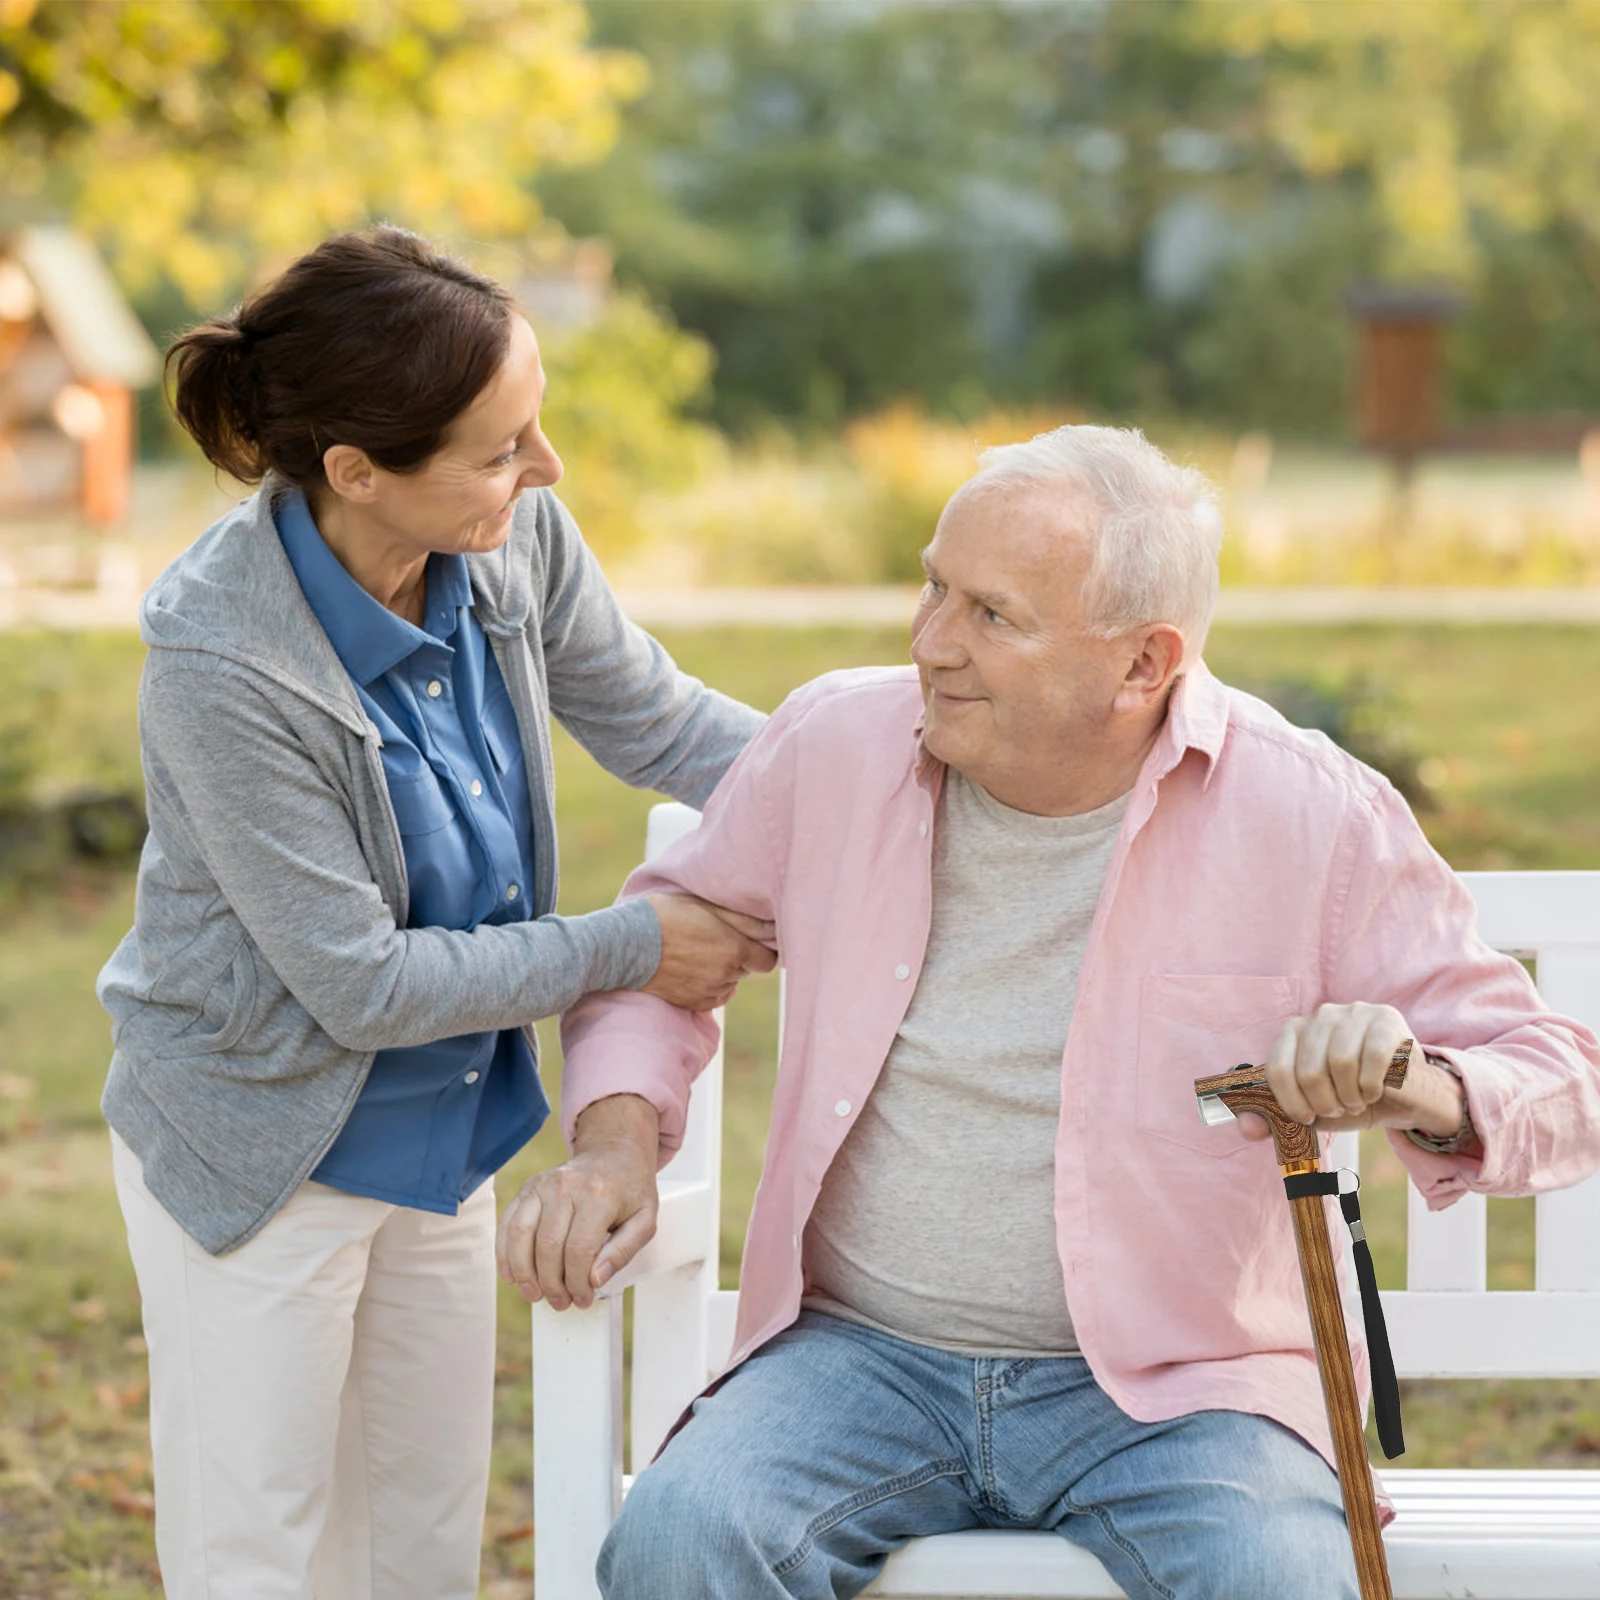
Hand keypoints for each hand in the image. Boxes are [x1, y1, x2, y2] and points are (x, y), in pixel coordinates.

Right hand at [496, 1095, 659, 1308]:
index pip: (579, 1250)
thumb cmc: (630, 1190)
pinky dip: (505, 1252)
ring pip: (521, 1235)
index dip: (577, 1283)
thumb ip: (623, 1251)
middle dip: (552, 1284)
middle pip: (548, 1246)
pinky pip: (508, 1222)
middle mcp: (566, 1186)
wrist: (614, 1153)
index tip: (582, 1299)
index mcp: (599, 1195)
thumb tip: (595, 1279)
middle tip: (560, 1302)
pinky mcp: (529, 1187)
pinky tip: (511, 1274)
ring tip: (535, 1294)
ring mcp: (543, 1184)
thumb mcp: (644, 1220)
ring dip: (524, 1273)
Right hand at [642, 893, 776, 1010]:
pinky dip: (709, 987)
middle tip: (716, 939)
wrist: (625, 945)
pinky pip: (713, 998)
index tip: (751, 941)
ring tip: (698, 953)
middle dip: (739, 956)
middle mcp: (725, 975)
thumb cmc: (664, 916)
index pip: (768, 960)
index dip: (762, 949)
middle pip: (746, 970)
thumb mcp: (704, 905)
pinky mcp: (691, 1004)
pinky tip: (692, 970)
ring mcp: (708, 992)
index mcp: (733, 949)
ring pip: (729, 984)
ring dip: (722, 971)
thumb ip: (741, 918)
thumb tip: (770, 926)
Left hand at [1236, 1002, 1466, 1141]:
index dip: (1289, 1102)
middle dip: (1323, 1103)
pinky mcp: (1387, 1020)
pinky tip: (1376, 1091)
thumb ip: (1273, 1118)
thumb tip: (1247, 1127)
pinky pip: (1373, 1059)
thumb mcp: (1310, 1112)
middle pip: (1308, 1069)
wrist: (1405, 1098)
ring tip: (1356, 1101)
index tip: (1305, 1118)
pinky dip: (1372, 1087)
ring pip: (1341, 1063)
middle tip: (1338, 1109)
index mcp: (1295, 1030)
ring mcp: (1355, 1012)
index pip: (1277, 1067)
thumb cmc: (1351, 1100)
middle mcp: (1322, 1015)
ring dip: (1350, 1097)